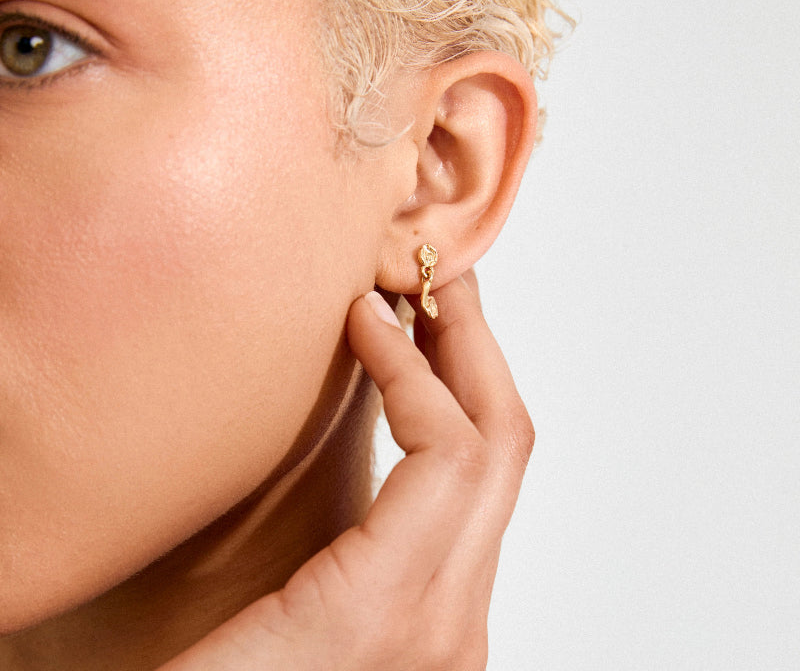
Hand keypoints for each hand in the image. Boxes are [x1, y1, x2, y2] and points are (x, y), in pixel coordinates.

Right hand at [159, 272, 533, 670]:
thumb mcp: (233, 645)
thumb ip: (289, 554)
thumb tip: (323, 426)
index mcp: (392, 622)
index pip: (456, 451)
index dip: (414, 362)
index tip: (364, 309)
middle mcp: (451, 623)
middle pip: (505, 446)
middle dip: (474, 343)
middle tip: (432, 274)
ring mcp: (459, 626)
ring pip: (500, 470)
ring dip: (470, 378)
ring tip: (427, 315)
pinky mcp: (445, 628)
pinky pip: (473, 502)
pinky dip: (451, 428)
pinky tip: (413, 398)